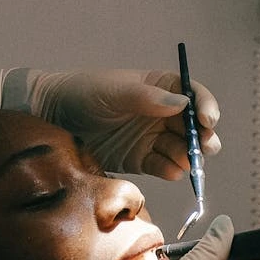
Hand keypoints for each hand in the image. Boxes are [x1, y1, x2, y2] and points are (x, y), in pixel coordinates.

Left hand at [0, 68, 221, 178]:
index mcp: (158, 87)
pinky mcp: (140, 160)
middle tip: (205, 147)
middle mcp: (160, 113)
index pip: (192, 94)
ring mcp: (151, 137)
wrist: (50, 118)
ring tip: (186, 162)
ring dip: (189, 156)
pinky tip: (169, 171)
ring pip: (182, 148)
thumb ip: (145, 97)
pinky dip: (170, 170)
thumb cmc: (82, 94)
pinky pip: (163, 166)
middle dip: (203, 136)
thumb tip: (182, 103)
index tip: (209, 119)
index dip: (205, 105)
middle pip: (194, 125)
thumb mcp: (112, 91)